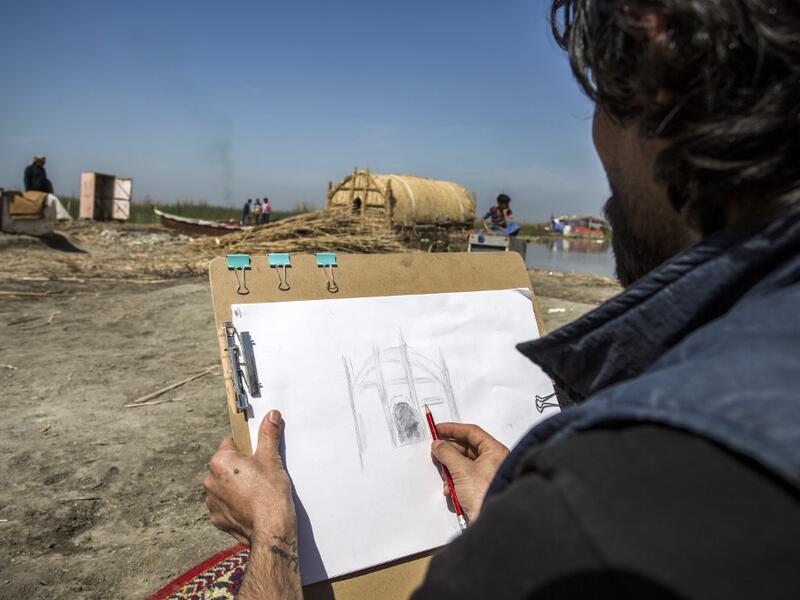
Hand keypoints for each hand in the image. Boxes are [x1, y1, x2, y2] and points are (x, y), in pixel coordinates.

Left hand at [203, 410, 295, 545]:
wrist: (270, 529)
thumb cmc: (270, 493)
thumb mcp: (271, 459)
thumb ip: (268, 434)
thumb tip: (271, 415)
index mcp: (220, 461)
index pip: (230, 443)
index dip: (245, 448)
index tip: (256, 456)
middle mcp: (210, 479)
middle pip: (225, 464)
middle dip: (239, 467)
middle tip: (259, 474)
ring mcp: (211, 500)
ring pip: (223, 484)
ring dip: (234, 485)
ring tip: (255, 492)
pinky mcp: (216, 518)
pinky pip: (223, 504)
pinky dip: (234, 503)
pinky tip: (249, 506)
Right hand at [431, 423, 508, 521]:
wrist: (492, 524)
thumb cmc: (482, 492)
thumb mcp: (461, 470)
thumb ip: (447, 453)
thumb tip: (437, 444)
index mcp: (495, 451)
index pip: (472, 432)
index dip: (453, 429)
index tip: (437, 429)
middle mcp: (494, 460)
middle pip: (467, 448)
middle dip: (449, 452)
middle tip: (435, 452)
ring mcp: (488, 475)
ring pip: (464, 464)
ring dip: (451, 470)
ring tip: (444, 477)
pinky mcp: (482, 488)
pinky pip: (465, 478)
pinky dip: (455, 481)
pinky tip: (449, 490)